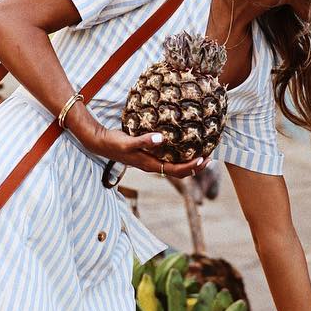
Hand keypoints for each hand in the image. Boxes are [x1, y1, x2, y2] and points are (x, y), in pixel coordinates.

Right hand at [84, 124, 206, 178]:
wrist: (100, 143)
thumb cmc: (114, 143)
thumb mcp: (128, 142)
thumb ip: (145, 141)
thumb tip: (162, 138)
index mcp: (151, 165)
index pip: (176, 171)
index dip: (192, 167)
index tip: (204, 159)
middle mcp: (153, 165)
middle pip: (179, 172)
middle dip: (195, 167)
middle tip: (210, 157)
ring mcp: (151, 161)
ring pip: (174, 166)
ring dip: (189, 162)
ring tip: (202, 152)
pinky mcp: (148, 155)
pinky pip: (168, 158)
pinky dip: (179, 155)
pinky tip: (183, 145)